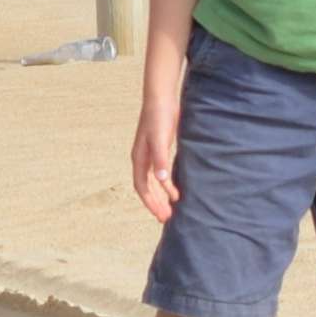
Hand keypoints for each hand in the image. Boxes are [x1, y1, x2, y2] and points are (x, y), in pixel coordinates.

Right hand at [127, 94, 180, 224]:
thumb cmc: (159, 117)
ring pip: (154, 181)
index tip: (162, 215)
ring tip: (172, 207)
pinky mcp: (161, 148)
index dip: (151, 202)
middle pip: (147, 187)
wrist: (162, 97)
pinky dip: (167, 182)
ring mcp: (151, 154)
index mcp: (139, 158)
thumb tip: (162, 181)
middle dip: (155, 203)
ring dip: (161, 195)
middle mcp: (143, 159)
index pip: (142, 187)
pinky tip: (176, 187)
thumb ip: (160, 159)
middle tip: (167, 219)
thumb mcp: (160, 139)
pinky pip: (161, 172)